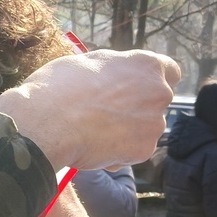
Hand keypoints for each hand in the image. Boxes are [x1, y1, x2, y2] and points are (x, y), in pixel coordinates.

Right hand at [0, 49, 179, 170]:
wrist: (46, 123)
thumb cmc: (58, 87)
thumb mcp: (86, 63)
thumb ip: (112, 69)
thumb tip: (113, 74)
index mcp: (147, 65)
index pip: (170, 72)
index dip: (149, 81)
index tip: (132, 88)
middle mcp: (159, 93)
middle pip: (155, 103)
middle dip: (136, 108)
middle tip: (104, 113)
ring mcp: (154, 124)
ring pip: (143, 129)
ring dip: (125, 132)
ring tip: (91, 132)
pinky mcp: (143, 151)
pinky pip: (132, 153)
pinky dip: (116, 153)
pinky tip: (91, 148)